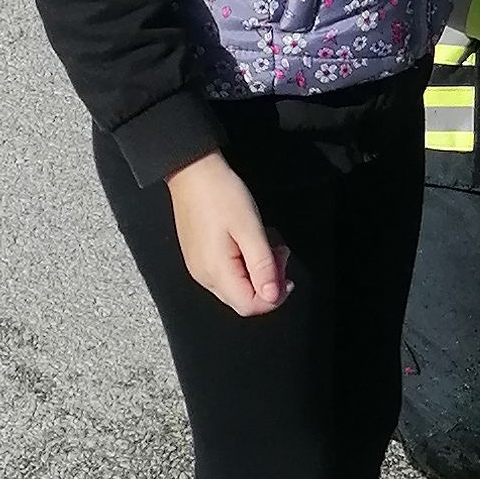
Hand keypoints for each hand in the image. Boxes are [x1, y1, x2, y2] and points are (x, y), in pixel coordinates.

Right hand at [167, 151, 288, 317]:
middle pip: (242, 300)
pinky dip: (244, 264)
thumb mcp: (250, 228)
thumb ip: (262, 265)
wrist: (192, 172)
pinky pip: (227, 273)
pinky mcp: (199, 257)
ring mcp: (199, 267)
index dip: (273, 297)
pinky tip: (250, 242)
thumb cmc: (220, 194)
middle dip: (267, 283)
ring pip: (236, 287)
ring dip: (257, 272)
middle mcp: (204, 276)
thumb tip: (272, 296)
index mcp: (216, 271)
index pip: (249, 306)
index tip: (287, 274)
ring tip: (266, 243)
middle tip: (278, 253)